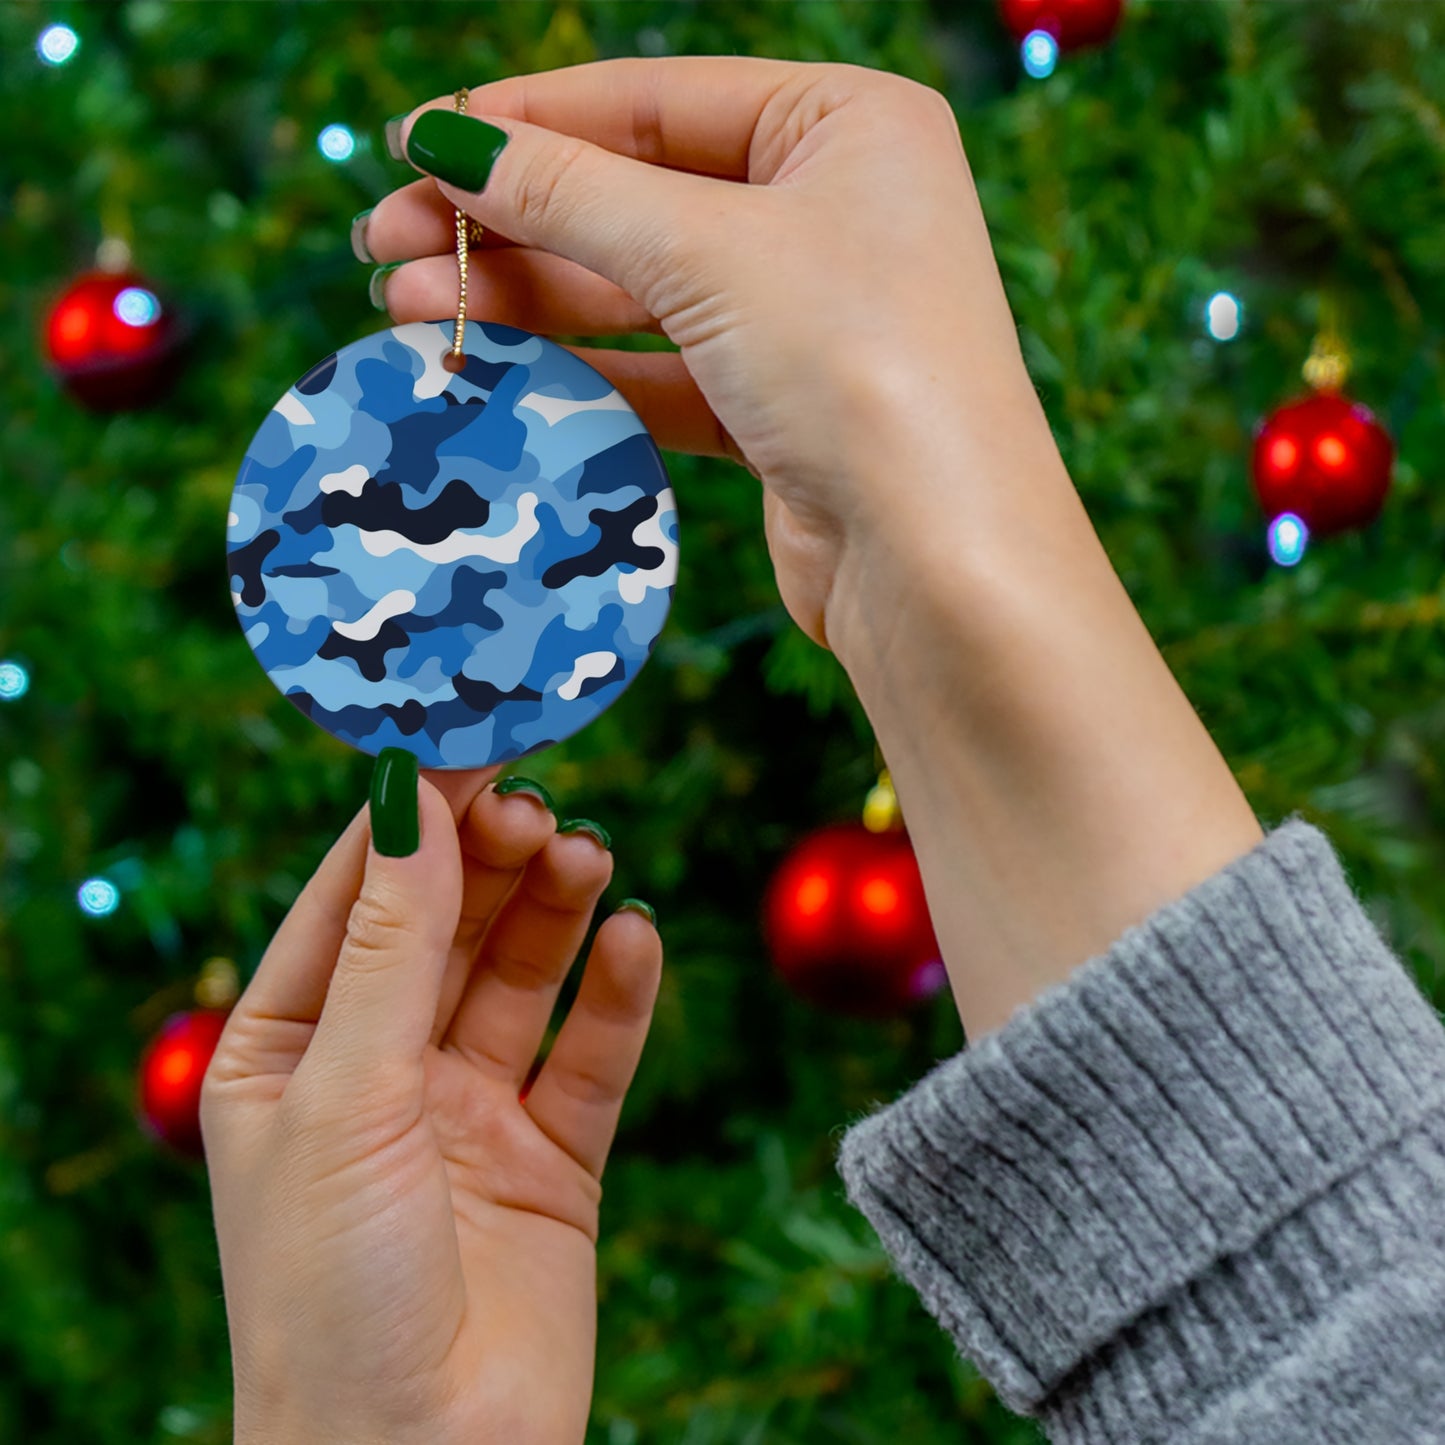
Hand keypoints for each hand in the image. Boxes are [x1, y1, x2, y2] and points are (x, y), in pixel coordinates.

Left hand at [201, 767, 661, 1444]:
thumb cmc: (331, 1294)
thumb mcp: (346, 1097)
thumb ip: (391, 947)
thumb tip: (412, 801)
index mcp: (289, 1050)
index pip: (353, 898)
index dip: (409, 818)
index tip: (467, 740)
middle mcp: (380, 1070)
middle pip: (447, 925)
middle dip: (490, 860)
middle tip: (539, 805)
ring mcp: (469, 1112)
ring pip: (521, 976)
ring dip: (555, 910)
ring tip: (587, 856)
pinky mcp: (552, 1158)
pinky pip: (591, 1054)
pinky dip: (618, 994)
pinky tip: (635, 940)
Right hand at [362, 56, 1054, 658]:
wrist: (939, 563)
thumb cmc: (859, 368)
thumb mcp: (706, 252)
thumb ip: (570, 193)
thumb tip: (448, 140)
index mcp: (848, 125)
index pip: (655, 100)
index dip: (526, 121)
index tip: (413, 143)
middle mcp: (834, 210)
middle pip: (637, 196)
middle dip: (508, 221)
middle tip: (384, 242)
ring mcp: (808, 316)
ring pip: (639, 291)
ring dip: (525, 299)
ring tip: (406, 308)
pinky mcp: (781, 410)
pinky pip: (661, 372)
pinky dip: (578, 372)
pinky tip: (488, 369)